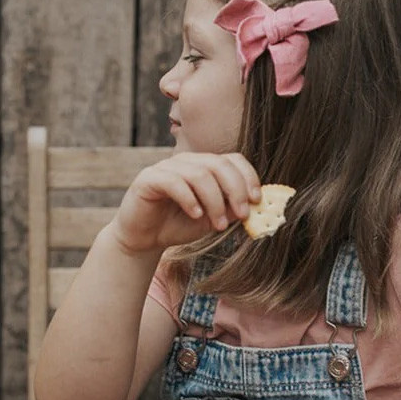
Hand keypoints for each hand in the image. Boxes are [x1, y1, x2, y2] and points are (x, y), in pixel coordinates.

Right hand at [109, 152, 261, 254]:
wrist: (144, 239)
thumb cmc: (177, 226)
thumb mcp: (211, 219)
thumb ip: (230, 209)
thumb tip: (254, 204)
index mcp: (203, 166)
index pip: (231, 159)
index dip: (248, 176)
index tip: (256, 200)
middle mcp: (185, 161)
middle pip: (218, 163)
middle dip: (235, 189)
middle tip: (242, 214)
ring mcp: (166, 167)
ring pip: (199, 174)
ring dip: (215, 201)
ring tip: (218, 225)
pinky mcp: (148, 178)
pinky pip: (174, 182)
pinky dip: (190, 199)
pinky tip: (195, 215)